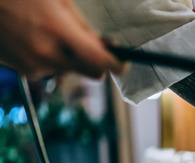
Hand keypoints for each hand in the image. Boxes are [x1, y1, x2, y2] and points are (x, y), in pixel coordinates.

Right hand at [0, 0, 124, 77]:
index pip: (100, 61)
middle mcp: (46, 53)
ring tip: (49, 33)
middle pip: (90, 73)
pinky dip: (49, 59)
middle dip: (95, 62)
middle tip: (91, 45)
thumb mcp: (57, 0)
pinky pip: (48, 70)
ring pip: (69, 71)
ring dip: (68, 58)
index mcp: (57, 30)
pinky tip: (35, 38)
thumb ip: (82, 26)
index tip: (122, 64)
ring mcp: (33, 64)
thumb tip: (104, 46)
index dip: (117, 65)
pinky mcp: (21, 70)